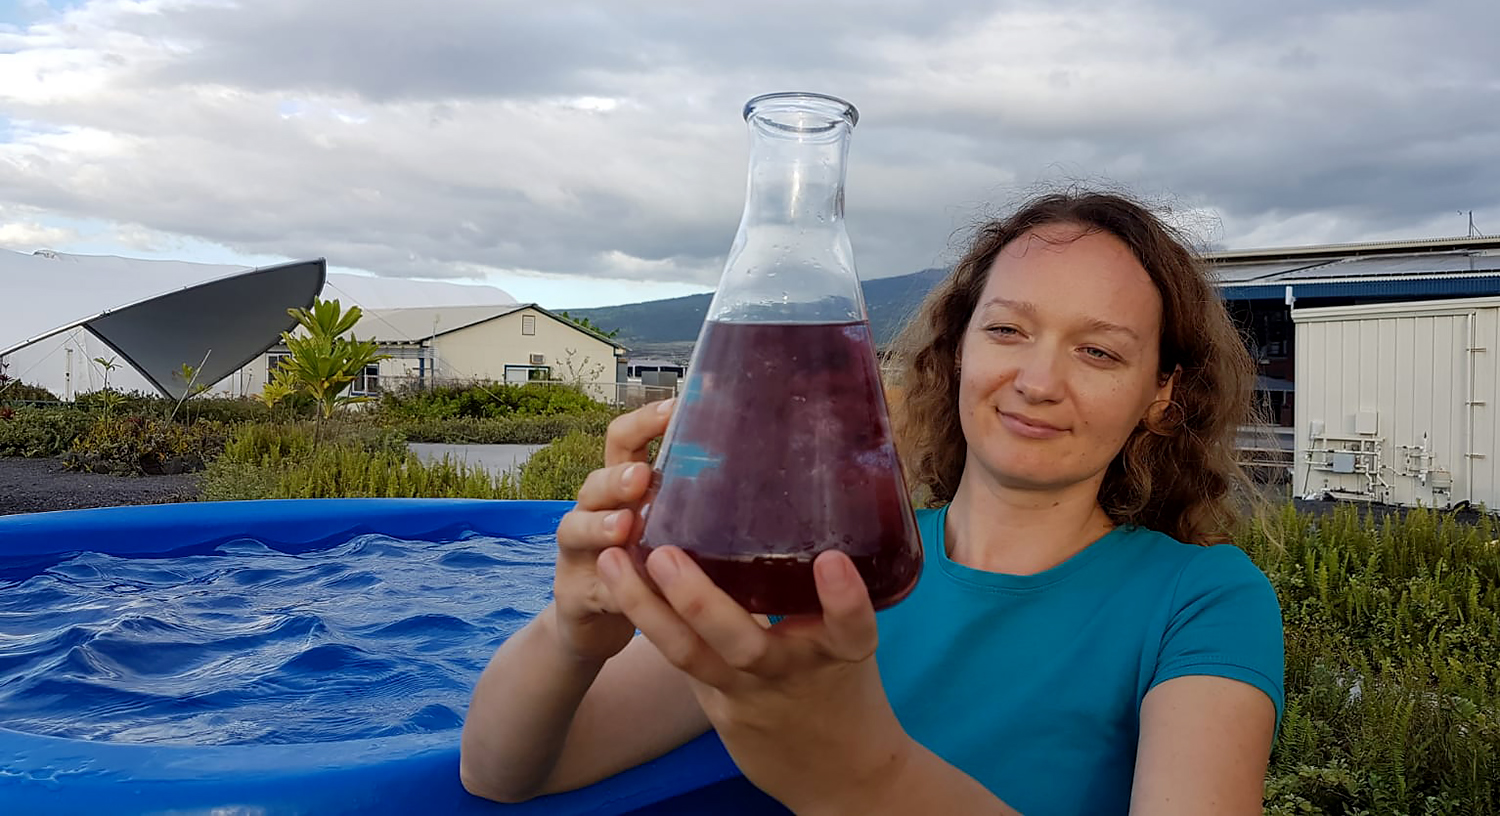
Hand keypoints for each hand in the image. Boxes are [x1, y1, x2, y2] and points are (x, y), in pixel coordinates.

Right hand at [549, 398, 673, 663]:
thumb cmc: (646, 565)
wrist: (597, 621)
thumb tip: (765, 473)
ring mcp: (578, 552)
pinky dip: (607, 590)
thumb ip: (698, 504)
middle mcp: (594, 510)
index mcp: (622, 487)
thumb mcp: (671, 529)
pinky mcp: (574, 593)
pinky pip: (588, 588)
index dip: (644, 423)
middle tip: (641, 478)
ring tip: (624, 527)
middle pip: (596, 480)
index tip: (675, 408)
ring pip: (575, 528)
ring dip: (598, 526)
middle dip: (618, 477)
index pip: (625, 441)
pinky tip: (624, 595)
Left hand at [596, 542, 913, 812]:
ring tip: (613, 562)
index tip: (832, 561)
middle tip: (665, 554)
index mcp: (842, 654)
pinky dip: (652, 622)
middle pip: (744, 645)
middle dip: (699, 600)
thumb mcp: (848, 643)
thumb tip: (787, 514)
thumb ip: (820, 593)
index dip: (845, 600)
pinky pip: (680, 664)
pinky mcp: (718, 711)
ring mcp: (749, 697)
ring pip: (690, 658)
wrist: (837, 772)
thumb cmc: (841, 684)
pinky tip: (620, 584)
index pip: (852, 628)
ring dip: (645, 608)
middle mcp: (792, 674)